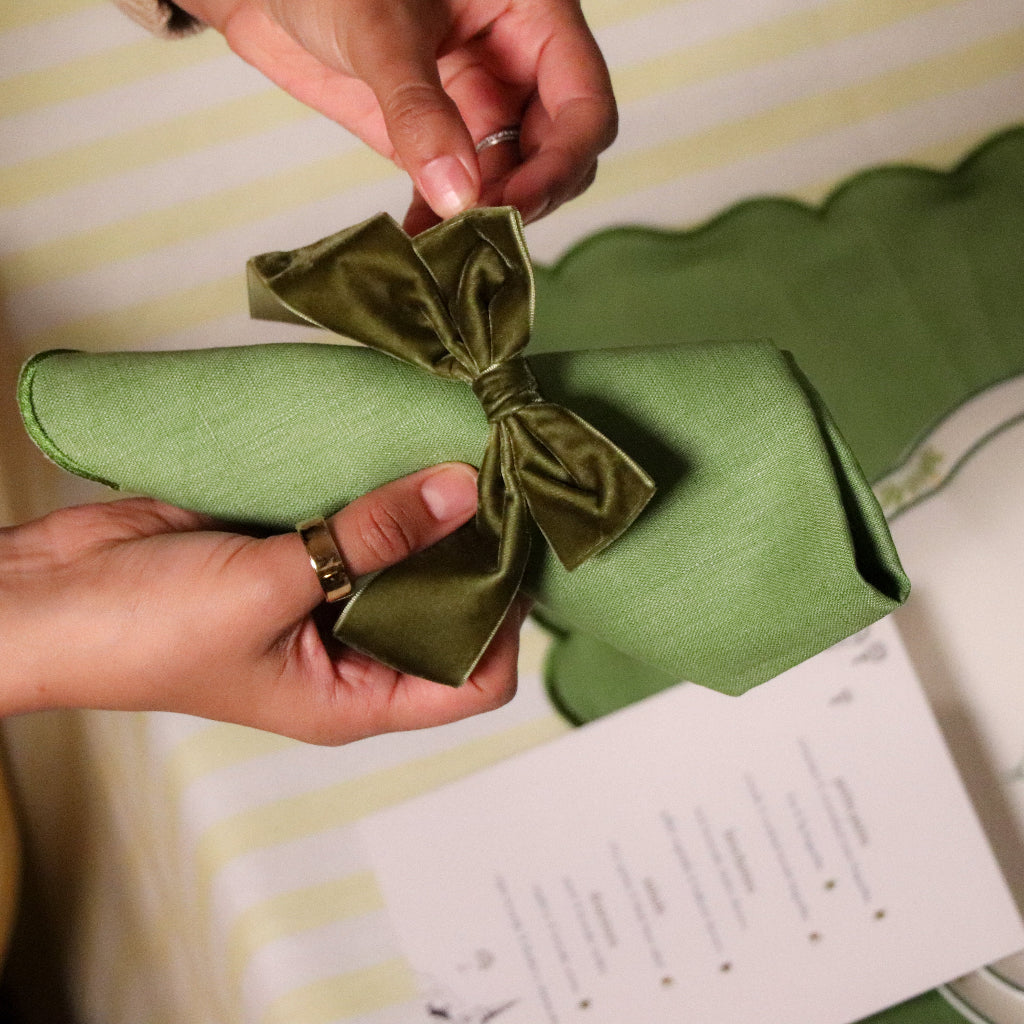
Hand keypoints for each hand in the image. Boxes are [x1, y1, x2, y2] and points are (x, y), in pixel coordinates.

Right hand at [0, 463, 520, 742]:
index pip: (470, 683)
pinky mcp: (295, 551)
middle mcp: (349, 655)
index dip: (504, 628)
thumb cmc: (141, 633)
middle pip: (448, 615)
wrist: (48, 597)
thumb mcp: (269, 586)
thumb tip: (460, 494)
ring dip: (430, 520)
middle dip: (474, 561)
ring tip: (463, 461)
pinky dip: (382, 497)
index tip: (517, 554)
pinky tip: (405, 455)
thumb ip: (369, 537)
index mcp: (352, 698)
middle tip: (501, 489)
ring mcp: (322, 600)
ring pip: (407, 564)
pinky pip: (358, 524)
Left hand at [176, 0, 616, 232]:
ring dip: (482, 220)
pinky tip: (421, 243)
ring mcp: (475, 106)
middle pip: (555, 153)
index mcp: (531, 18)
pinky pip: (456, 191)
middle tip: (478, 231)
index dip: (561, 161)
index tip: (514, 203)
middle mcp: (514, 67)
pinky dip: (442, 221)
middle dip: (525, 197)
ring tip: (448, 251)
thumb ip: (420, 110)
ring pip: (508, 181)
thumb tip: (459, 197)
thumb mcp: (379, 28)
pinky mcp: (435, 140)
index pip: (582, 104)